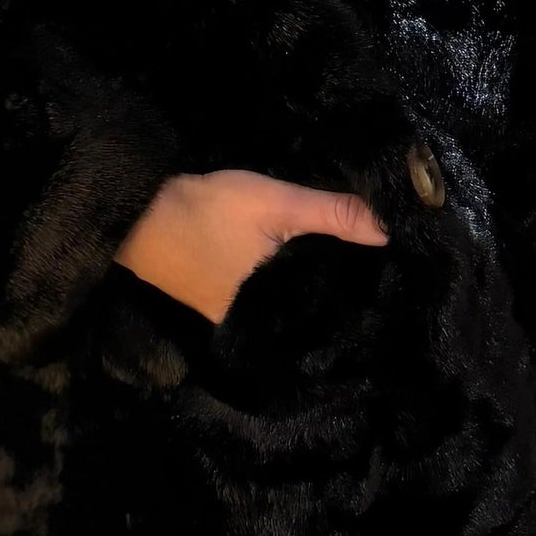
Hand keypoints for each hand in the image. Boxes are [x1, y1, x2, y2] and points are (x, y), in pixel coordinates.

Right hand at [112, 169, 389, 327]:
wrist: (134, 213)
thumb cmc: (206, 212)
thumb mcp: (274, 205)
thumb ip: (332, 214)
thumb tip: (393, 227)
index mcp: (274, 316)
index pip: (334, 317)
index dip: (365, 302)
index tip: (401, 285)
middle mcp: (258, 330)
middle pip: (314, 315)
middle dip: (343, 296)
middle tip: (386, 271)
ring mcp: (236, 320)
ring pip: (291, 307)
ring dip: (314, 290)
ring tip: (359, 267)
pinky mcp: (221, 303)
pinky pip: (269, 299)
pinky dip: (286, 284)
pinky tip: (305, 265)